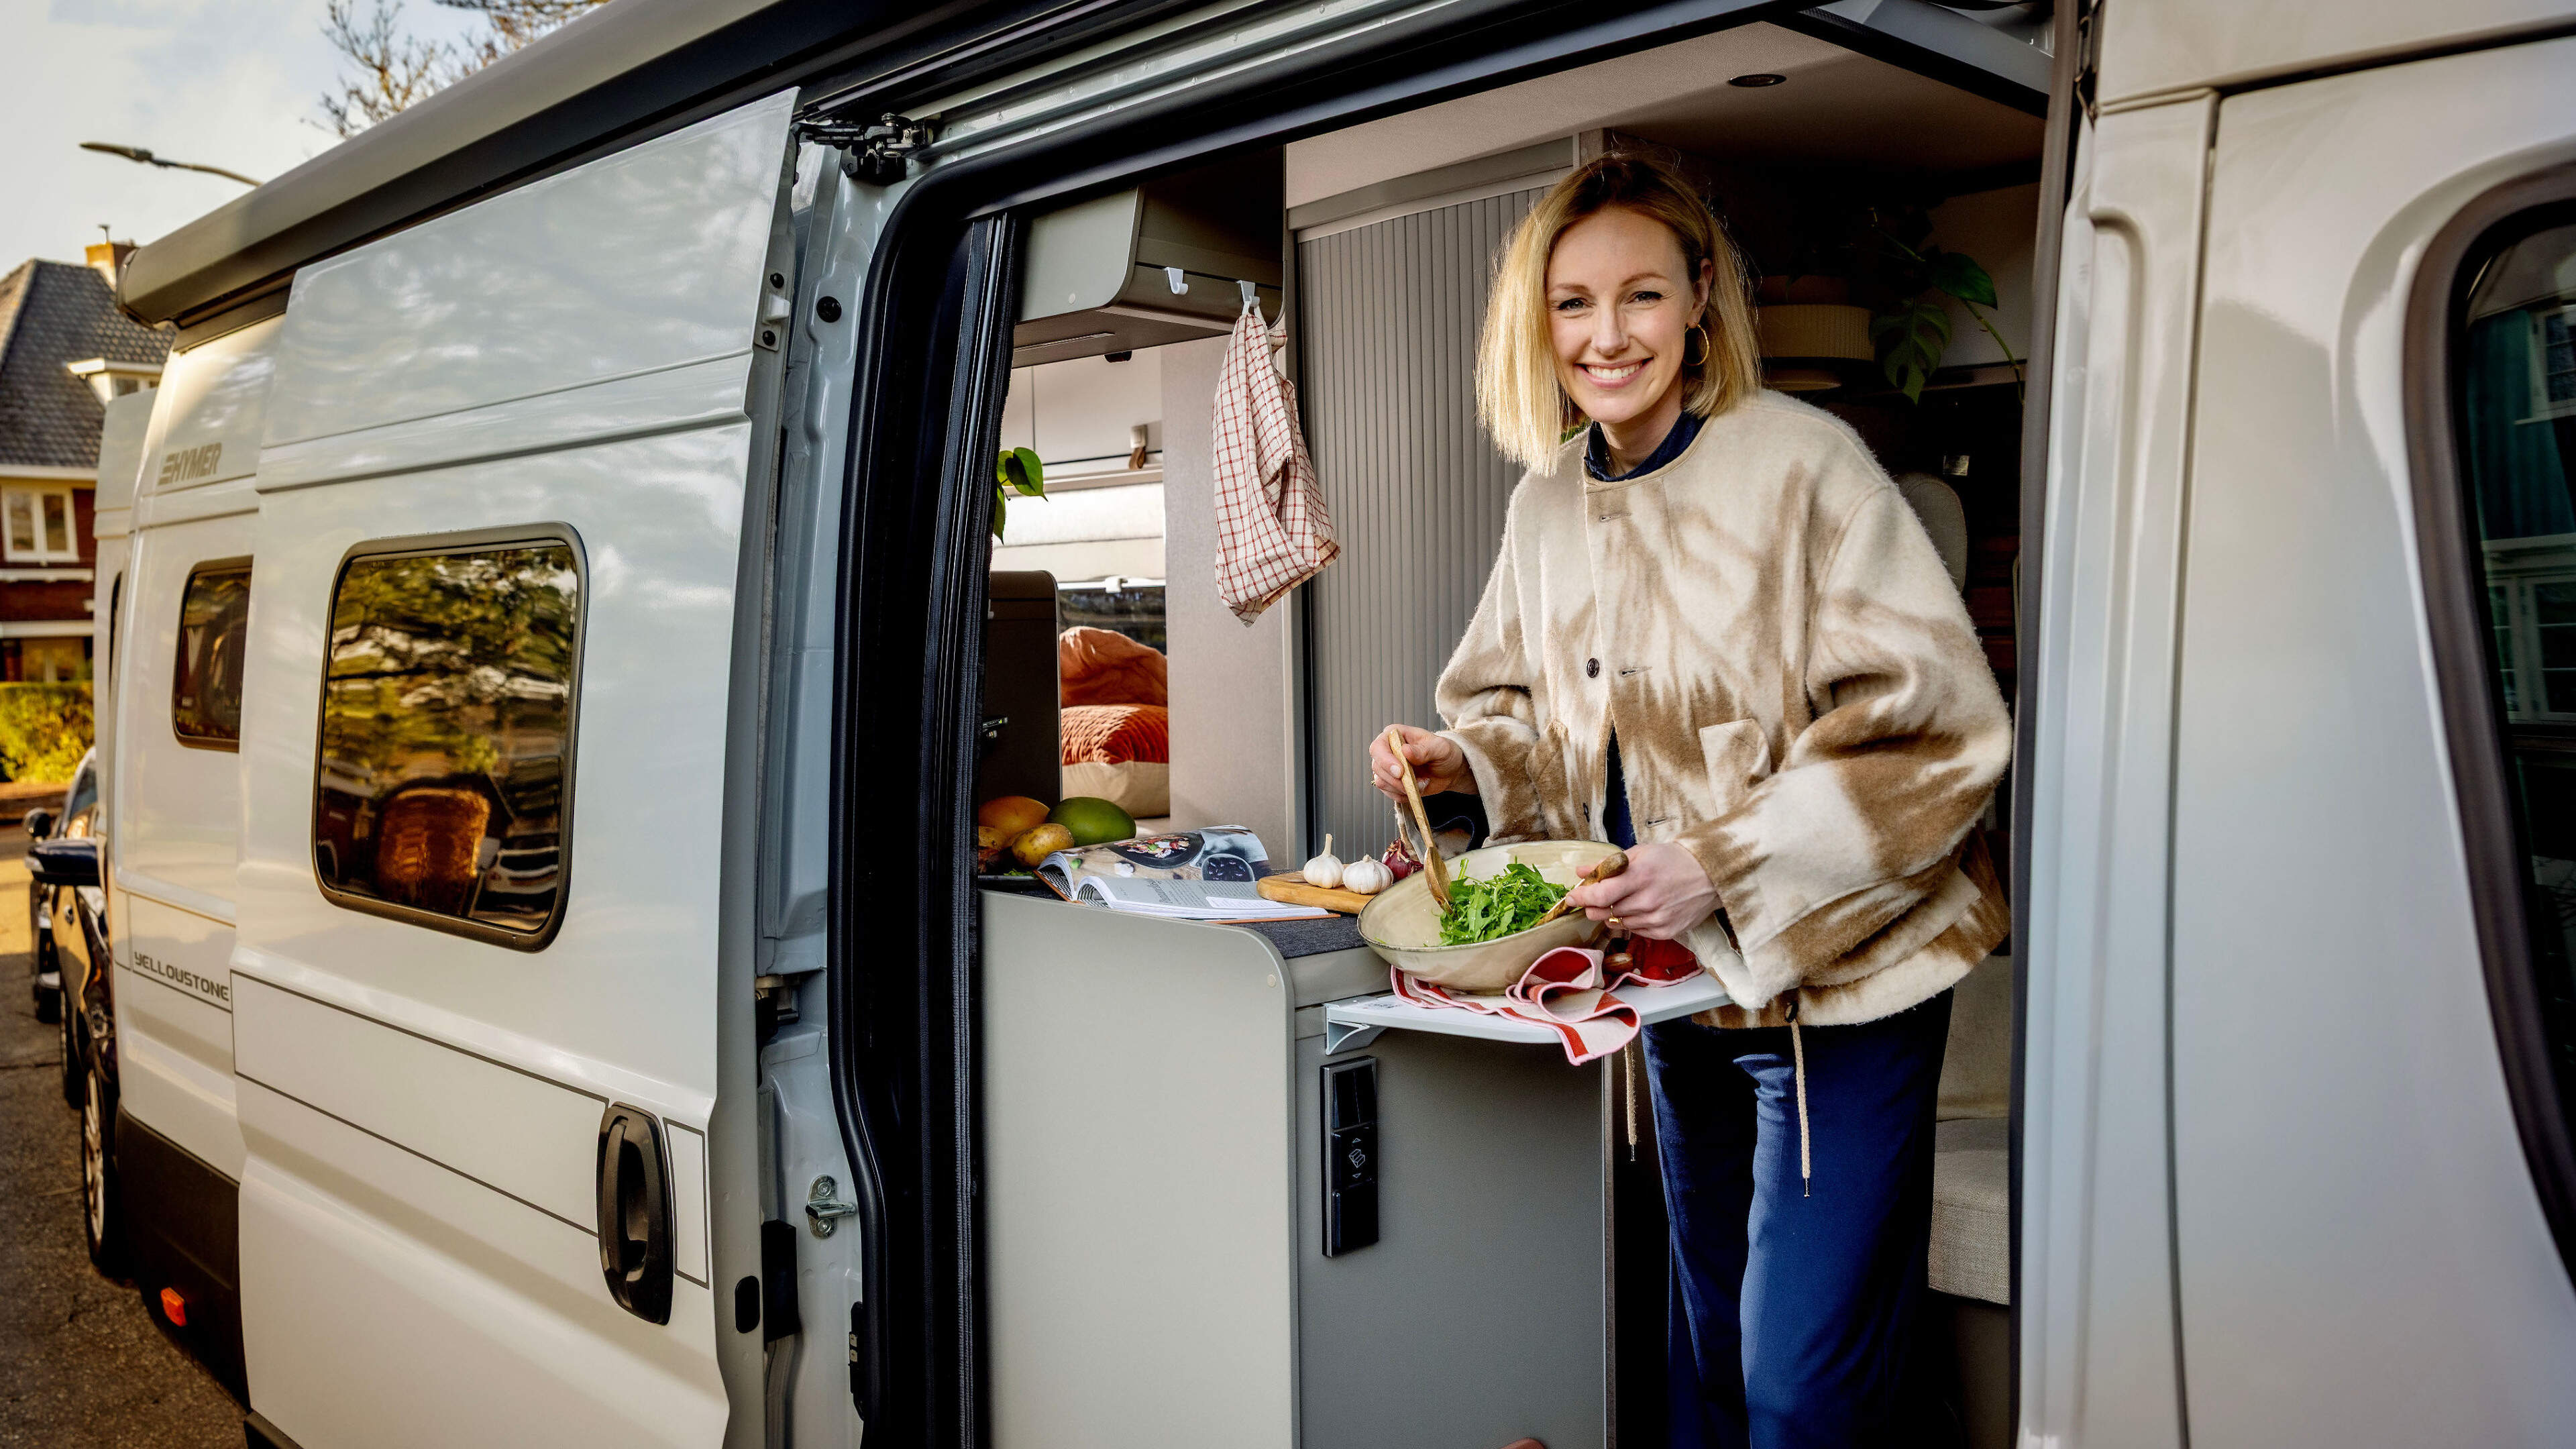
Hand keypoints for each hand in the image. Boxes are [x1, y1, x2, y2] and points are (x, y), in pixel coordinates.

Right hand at [1370, 724, 1476, 800]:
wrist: (1450, 770)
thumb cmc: (1444, 753)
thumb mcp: (1440, 748)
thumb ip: (1423, 750)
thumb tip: (1405, 750)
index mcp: (1395, 734)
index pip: (1378, 746)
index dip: (1385, 760)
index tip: (1401, 771)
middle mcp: (1387, 750)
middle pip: (1377, 766)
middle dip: (1396, 779)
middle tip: (1416, 782)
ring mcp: (1388, 767)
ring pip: (1381, 781)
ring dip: (1402, 788)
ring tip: (1422, 784)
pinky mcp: (1391, 782)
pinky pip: (1389, 793)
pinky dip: (1403, 795)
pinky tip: (1417, 789)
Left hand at [1567, 842, 1716, 940]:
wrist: (1709, 875)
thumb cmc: (1672, 860)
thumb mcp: (1639, 853)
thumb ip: (1608, 865)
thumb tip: (1581, 872)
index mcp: (1639, 876)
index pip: (1600, 894)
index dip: (1581, 897)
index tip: (1571, 897)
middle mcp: (1647, 900)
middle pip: (1605, 912)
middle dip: (1594, 906)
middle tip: (1597, 897)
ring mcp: (1657, 919)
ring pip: (1618, 923)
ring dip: (1614, 913)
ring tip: (1627, 899)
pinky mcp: (1665, 932)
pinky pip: (1636, 931)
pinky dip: (1632, 922)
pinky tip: (1641, 909)